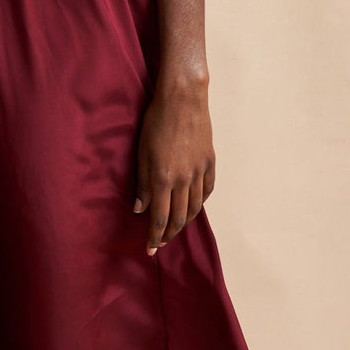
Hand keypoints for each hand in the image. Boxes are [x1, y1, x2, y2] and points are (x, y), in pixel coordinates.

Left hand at [133, 78, 214, 254]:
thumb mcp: (142, 153)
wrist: (183, 100)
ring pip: (195, 207)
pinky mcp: (210, 162)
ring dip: (185, 222)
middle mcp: (184, 179)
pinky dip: (200, 203)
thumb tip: (140, 209)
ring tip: (175, 229)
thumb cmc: (156, 122)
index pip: (160, 218)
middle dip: (169, 234)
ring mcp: (200, 171)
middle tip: (160, 243)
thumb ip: (142, 183)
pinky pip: (207, 190)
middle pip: (179, 217)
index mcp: (163, 178)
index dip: (154, 236)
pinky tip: (193, 207)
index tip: (150, 249)